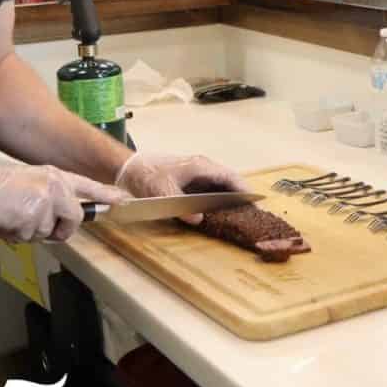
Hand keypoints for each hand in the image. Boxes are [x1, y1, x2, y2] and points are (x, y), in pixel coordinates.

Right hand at [0, 160, 125, 242]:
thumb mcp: (29, 182)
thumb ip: (47, 197)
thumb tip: (54, 221)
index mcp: (55, 176)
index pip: (88, 186)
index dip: (106, 195)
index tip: (124, 200)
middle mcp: (55, 187)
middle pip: (74, 217)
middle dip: (60, 230)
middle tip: (38, 228)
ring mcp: (46, 201)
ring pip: (48, 232)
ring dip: (29, 232)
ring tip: (10, 216)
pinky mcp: (33, 216)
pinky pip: (30, 238)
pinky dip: (15, 236)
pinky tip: (3, 221)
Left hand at [116, 152, 251, 224]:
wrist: (131, 169)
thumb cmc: (147, 176)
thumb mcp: (162, 192)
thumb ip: (181, 206)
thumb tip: (199, 219)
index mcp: (201, 166)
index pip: (230, 177)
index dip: (244, 190)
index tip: (256, 203)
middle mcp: (204, 167)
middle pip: (230, 180)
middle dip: (242, 196)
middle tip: (254, 214)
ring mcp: (198, 173)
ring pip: (222, 185)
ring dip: (232, 198)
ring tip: (242, 215)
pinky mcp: (193, 180)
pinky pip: (213, 189)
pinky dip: (221, 199)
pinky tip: (222, 212)